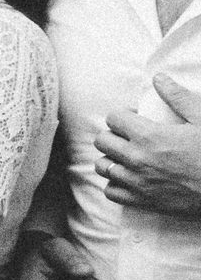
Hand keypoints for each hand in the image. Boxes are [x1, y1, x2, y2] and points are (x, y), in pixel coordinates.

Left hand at [95, 77, 200, 217]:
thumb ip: (178, 98)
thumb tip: (159, 78)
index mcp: (149, 136)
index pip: (113, 118)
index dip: (123, 115)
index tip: (136, 118)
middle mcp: (136, 159)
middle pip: (102, 141)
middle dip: (113, 134)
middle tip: (131, 136)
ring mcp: (136, 182)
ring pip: (102, 166)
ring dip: (111, 158)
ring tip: (128, 155)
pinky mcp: (140, 201)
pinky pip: (111, 191)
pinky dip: (116, 183)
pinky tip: (130, 177)